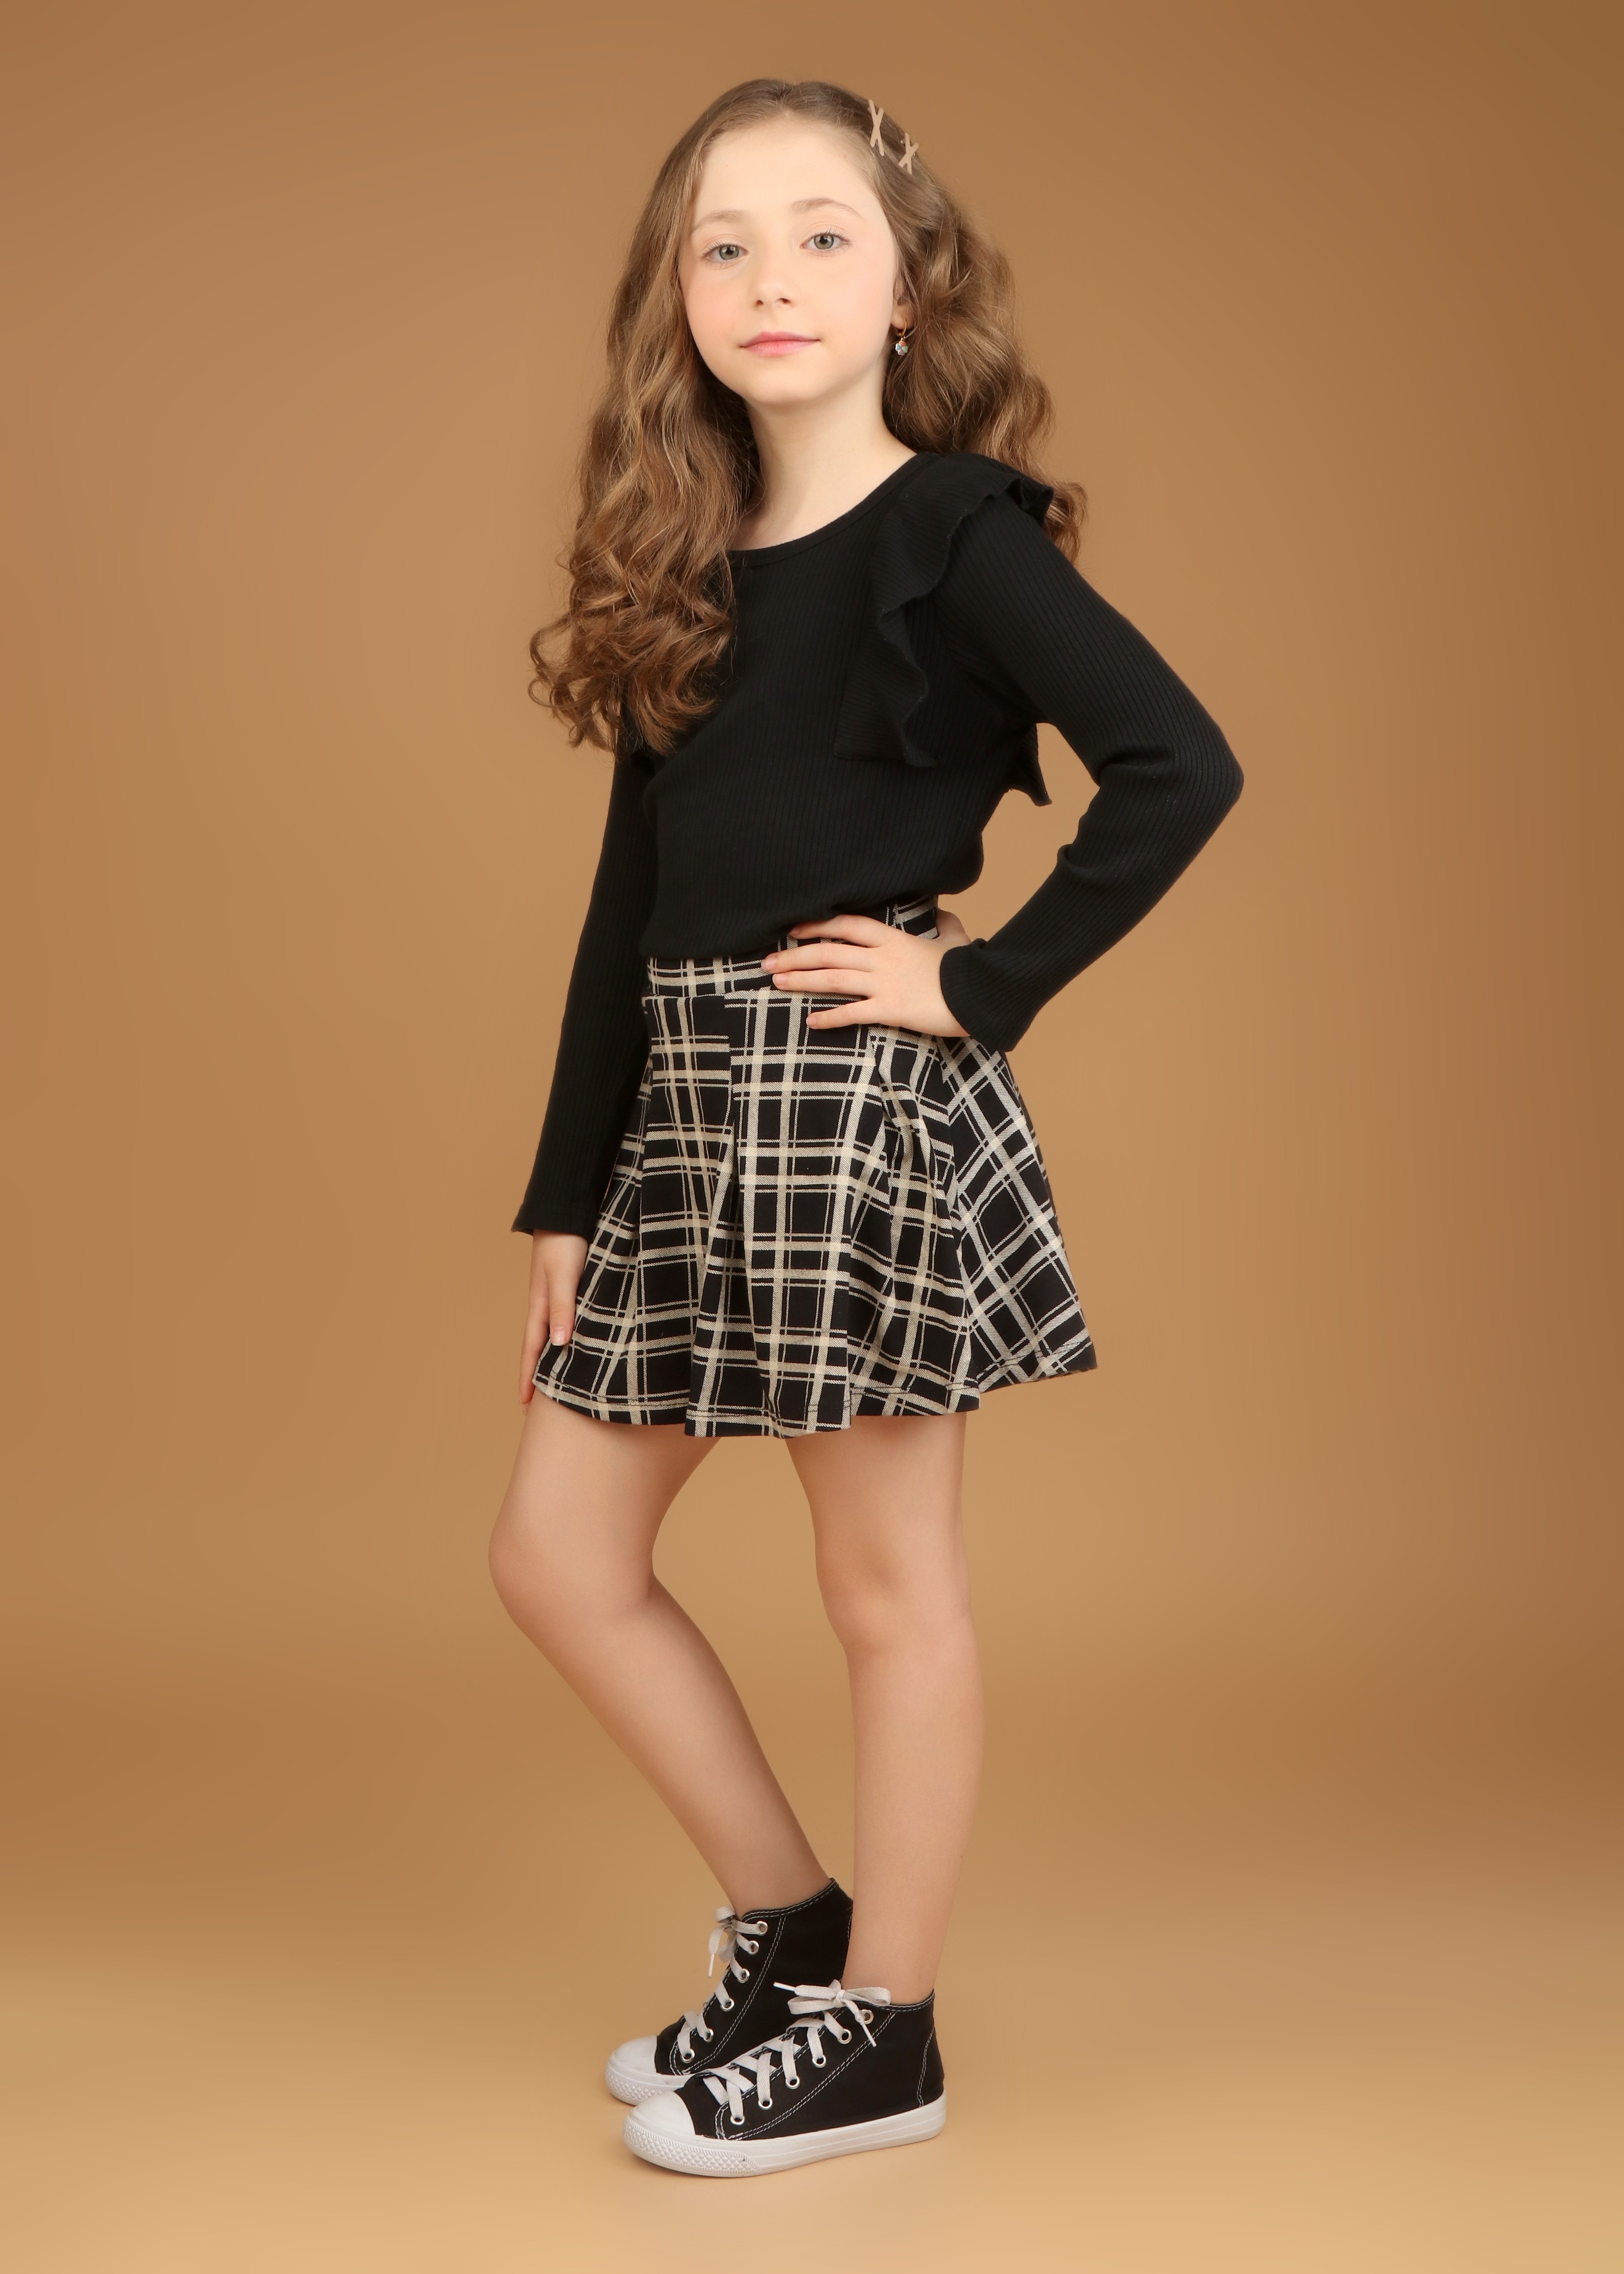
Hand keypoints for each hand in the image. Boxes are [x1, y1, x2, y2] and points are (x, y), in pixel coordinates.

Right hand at [520, 1229, 587, 1402]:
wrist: (567, 1208)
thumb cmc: (565, 1240)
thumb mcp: (563, 1275)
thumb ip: (562, 1307)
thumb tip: (559, 1346)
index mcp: (540, 1306)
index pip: (532, 1350)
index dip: (528, 1377)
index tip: (524, 1405)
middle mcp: (546, 1305)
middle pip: (538, 1347)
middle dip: (536, 1376)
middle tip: (537, 1405)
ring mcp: (557, 1296)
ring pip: (553, 1335)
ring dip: (551, 1358)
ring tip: (555, 1382)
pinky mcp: (571, 1286)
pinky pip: (567, 1320)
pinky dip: (568, 1338)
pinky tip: (575, 1343)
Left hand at [760, 906, 971, 1034]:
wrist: (981, 992)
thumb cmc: (968, 967)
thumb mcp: (956, 939)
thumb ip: (944, 926)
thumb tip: (943, 915)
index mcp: (894, 939)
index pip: (846, 925)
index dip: (817, 925)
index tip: (793, 929)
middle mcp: (883, 958)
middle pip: (829, 953)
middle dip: (795, 956)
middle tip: (767, 961)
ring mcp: (885, 983)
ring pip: (833, 979)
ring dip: (801, 980)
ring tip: (777, 983)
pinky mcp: (891, 1009)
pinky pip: (853, 1013)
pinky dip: (830, 1017)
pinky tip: (811, 1020)